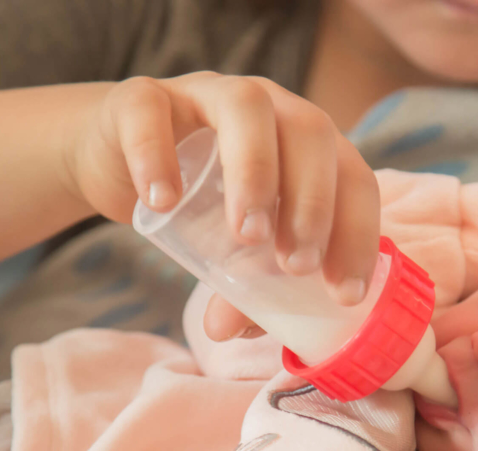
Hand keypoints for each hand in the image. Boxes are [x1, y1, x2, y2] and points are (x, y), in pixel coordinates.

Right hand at [66, 72, 380, 339]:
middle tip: (297, 265)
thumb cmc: (199, 205)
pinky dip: (157, 153)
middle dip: (314, 202)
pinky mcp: (141, 97)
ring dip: (256, 173)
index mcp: (307, 143)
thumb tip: (232, 330)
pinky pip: (151, 109)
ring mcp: (206, 93)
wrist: (118, 160)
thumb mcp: (231, 252)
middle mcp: (269, 107)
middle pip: (310, 131)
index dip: (358, 232)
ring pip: (246, 107)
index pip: (353, 176)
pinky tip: (162, 202)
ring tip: (247, 237)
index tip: (345, 291)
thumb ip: (243, 289)